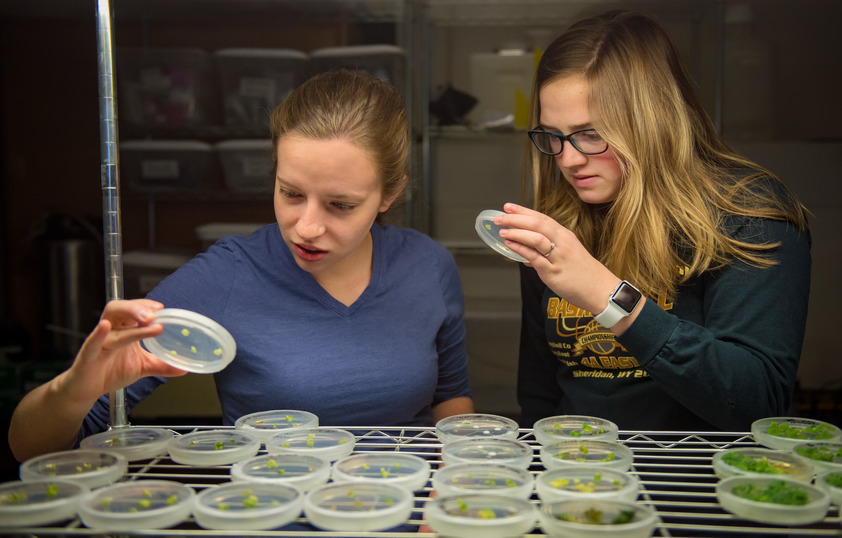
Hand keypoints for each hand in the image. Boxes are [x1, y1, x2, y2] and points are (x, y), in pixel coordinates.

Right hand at [57, 299, 186, 407]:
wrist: (86, 390)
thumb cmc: (110, 372)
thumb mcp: (141, 367)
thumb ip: (161, 365)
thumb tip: (182, 368)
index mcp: (124, 330)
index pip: (135, 310)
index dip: (147, 306)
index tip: (162, 308)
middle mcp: (111, 331)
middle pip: (121, 309)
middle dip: (138, 307)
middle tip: (156, 312)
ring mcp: (99, 341)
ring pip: (110, 320)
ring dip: (128, 316)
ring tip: (146, 319)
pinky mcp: (88, 355)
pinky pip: (92, 342)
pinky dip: (99, 334)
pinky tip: (106, 327)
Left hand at [494, 203, 621, 315]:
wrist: (600, 290)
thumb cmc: (583, 273)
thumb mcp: (567, 256)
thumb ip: (545, 253)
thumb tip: (525, 256)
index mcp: (565, 236)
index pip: (542, 218)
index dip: (524, 211)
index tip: (509, 206)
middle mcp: (562, 243)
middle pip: (537, 224)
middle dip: (516, 218)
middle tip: (500, 216)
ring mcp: (558, 257)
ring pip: (536, 238)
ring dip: (517, 232)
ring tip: (502, 230)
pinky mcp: (553, 272)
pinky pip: (535, 258)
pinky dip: (521, 250)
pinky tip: (511, 245)